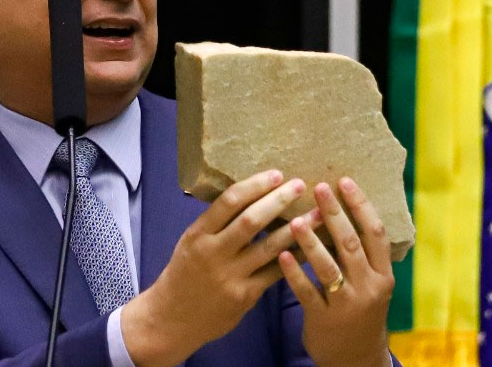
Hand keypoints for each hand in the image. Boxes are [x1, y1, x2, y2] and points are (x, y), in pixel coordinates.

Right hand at [121, 170, 320, 366]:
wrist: (172, 318)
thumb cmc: (184, 273)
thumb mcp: (191, 241)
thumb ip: (215, 223)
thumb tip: (248, 195)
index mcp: (199, 234)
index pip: (229, 201)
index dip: (255, 185)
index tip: (276, 174)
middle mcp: (214, 253)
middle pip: (251, 221)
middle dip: (278, 200)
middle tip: (299, 185)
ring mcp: (230, 276)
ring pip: (269, 247)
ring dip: (297, 229)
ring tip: (319, 214)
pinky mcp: (244, 296)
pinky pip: (275, 273)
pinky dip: (294, 258)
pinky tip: (310, 247)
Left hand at [279, 177, 394, 366]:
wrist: (355, 358)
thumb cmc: (358, 309)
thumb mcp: (369, 282)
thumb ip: (358, 253)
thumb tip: (338, 206)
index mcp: (383, 273)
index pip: (375, 232)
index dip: (361, 205)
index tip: (344, 180)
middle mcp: (369, 286)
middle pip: (352, 244)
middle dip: (335, 214)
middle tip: (318, 187)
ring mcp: (347, 304)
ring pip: (329, 267)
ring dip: (311, 241)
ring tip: (295, 219)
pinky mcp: (324, 318)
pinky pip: (307, 292)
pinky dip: (294, 272)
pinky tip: (281, 254)